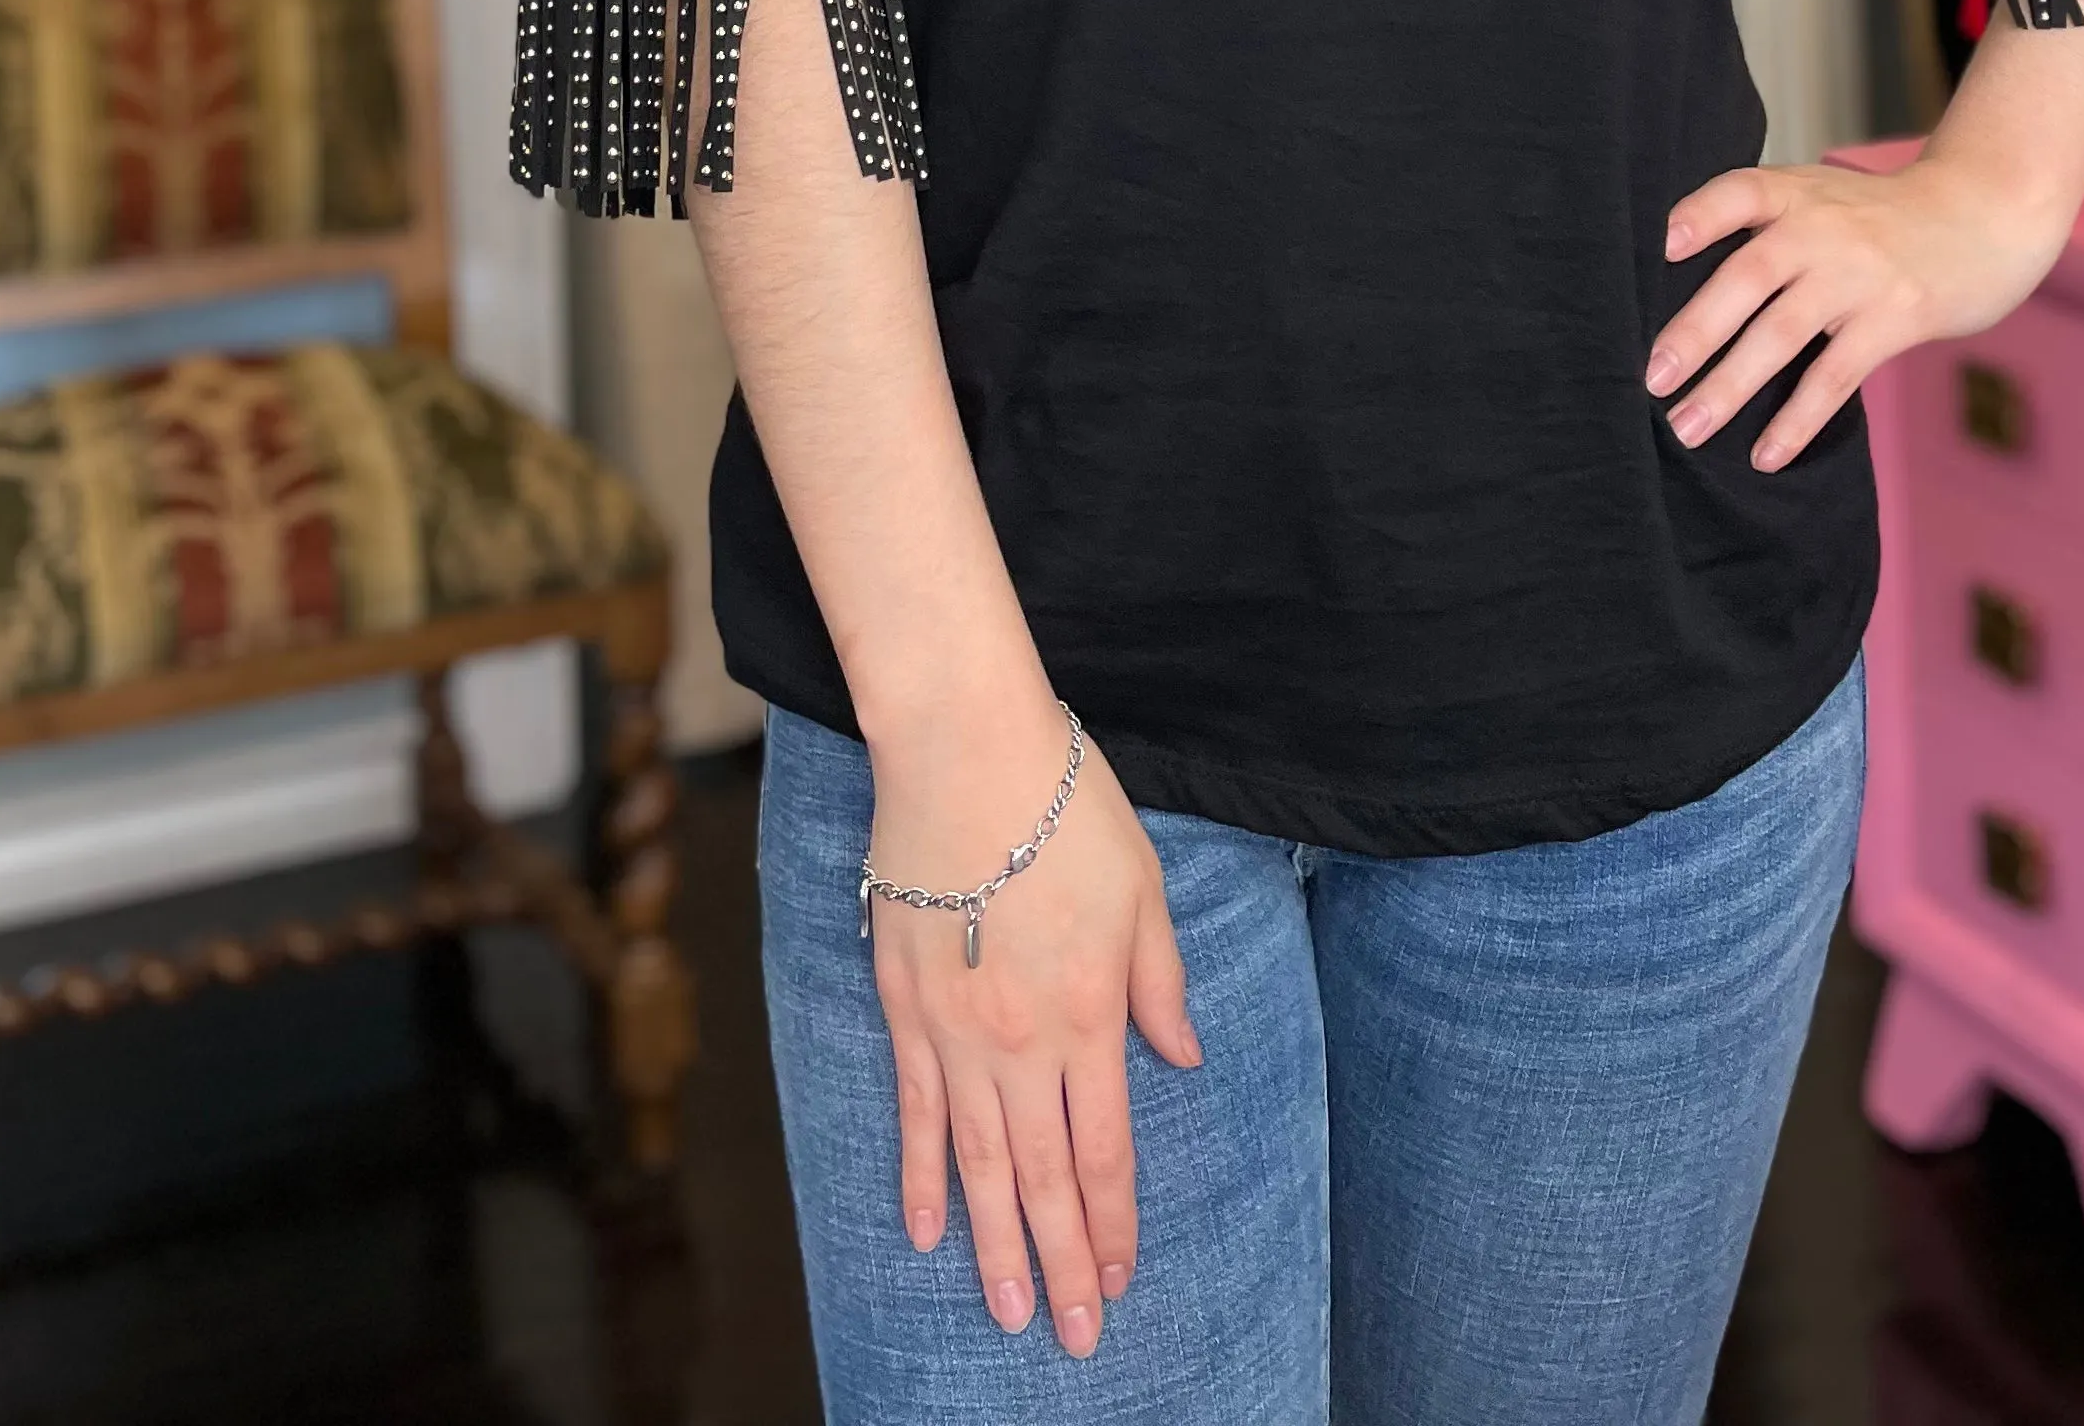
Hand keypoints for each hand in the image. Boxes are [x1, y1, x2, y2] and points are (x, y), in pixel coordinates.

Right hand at [865, 704, 1198, 1356]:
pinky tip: (924, 1230)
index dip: (1113, 1222)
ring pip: (975, 1164)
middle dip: (1061, 1263)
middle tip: (1068, 1337)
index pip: (1104, 1148)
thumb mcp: (1142, 887)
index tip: (1119, 1282)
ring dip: (994, 1244)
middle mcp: (1020, 1041)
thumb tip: (1180, 1057)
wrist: (963, 746)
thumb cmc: (1063, 804)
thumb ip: (1159, 982)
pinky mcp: (902, 1007)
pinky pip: (913, 1111)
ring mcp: (953, 1030)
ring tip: (1007, 1310)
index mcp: (1088, 1014)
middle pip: (1041, 1177)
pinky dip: (918, 1176)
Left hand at [1647, 148, 2076, 472]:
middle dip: (1694, 331)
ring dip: (1730, 386)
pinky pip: (1835, 376)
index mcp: (1797, 193)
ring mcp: (1859, 274)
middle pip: (1747, 276)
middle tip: (1652, 379)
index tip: (1662, 244)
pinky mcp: (1895, 317)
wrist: (1984, 215)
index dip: (1699, 214)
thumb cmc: (1884, 218)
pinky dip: (1796, 419)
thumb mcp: (1825, 197)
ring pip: (1782, 333)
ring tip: (1688, 427)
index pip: (1740, 191)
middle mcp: (1822, 228)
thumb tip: (1682, 282)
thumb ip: (1767, 224)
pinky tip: (1765, 454)